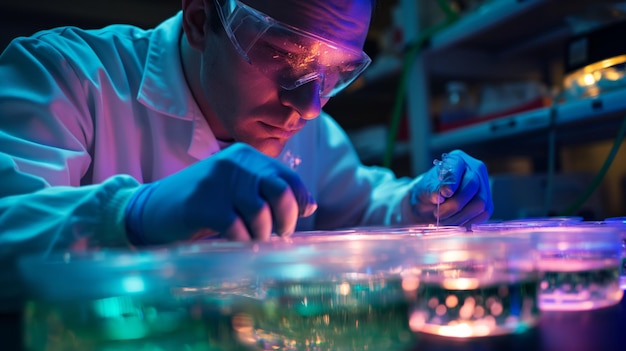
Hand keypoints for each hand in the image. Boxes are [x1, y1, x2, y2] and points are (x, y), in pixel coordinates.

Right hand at [125, 143, 316, 243]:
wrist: (153, 208)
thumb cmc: (203, 202)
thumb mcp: (236, 188)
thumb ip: (269, 191)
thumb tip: (310, 205)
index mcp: (247, 155)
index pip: (288, 178)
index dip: (298, 204)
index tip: (291, 223)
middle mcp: (235, 162)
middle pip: (280, 192)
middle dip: (285, 220)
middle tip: (278, 235)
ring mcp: (218, 181)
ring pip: (260, 213)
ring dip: (261, 234)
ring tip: (254, 241)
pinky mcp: (203, 203)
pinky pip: (237, 228)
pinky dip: (242, 242)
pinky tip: (236, 244)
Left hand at [410, 150, 492, 225]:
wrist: (431, 203)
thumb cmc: (427, 192)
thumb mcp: (423, 189)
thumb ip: (431, 190)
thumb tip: (439, 196)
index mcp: (457, 159)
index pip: (458, 169)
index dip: (452, 182)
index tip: (443, 194)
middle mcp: (474, 169)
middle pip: (472, 186)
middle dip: (454, 204)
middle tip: (438, 214)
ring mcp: (483, 186)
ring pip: (480, 203)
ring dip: (460, 216)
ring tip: (444, 221)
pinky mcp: (487, 203)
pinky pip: (482, 214)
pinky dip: (467, 222)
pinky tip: (454, 223)